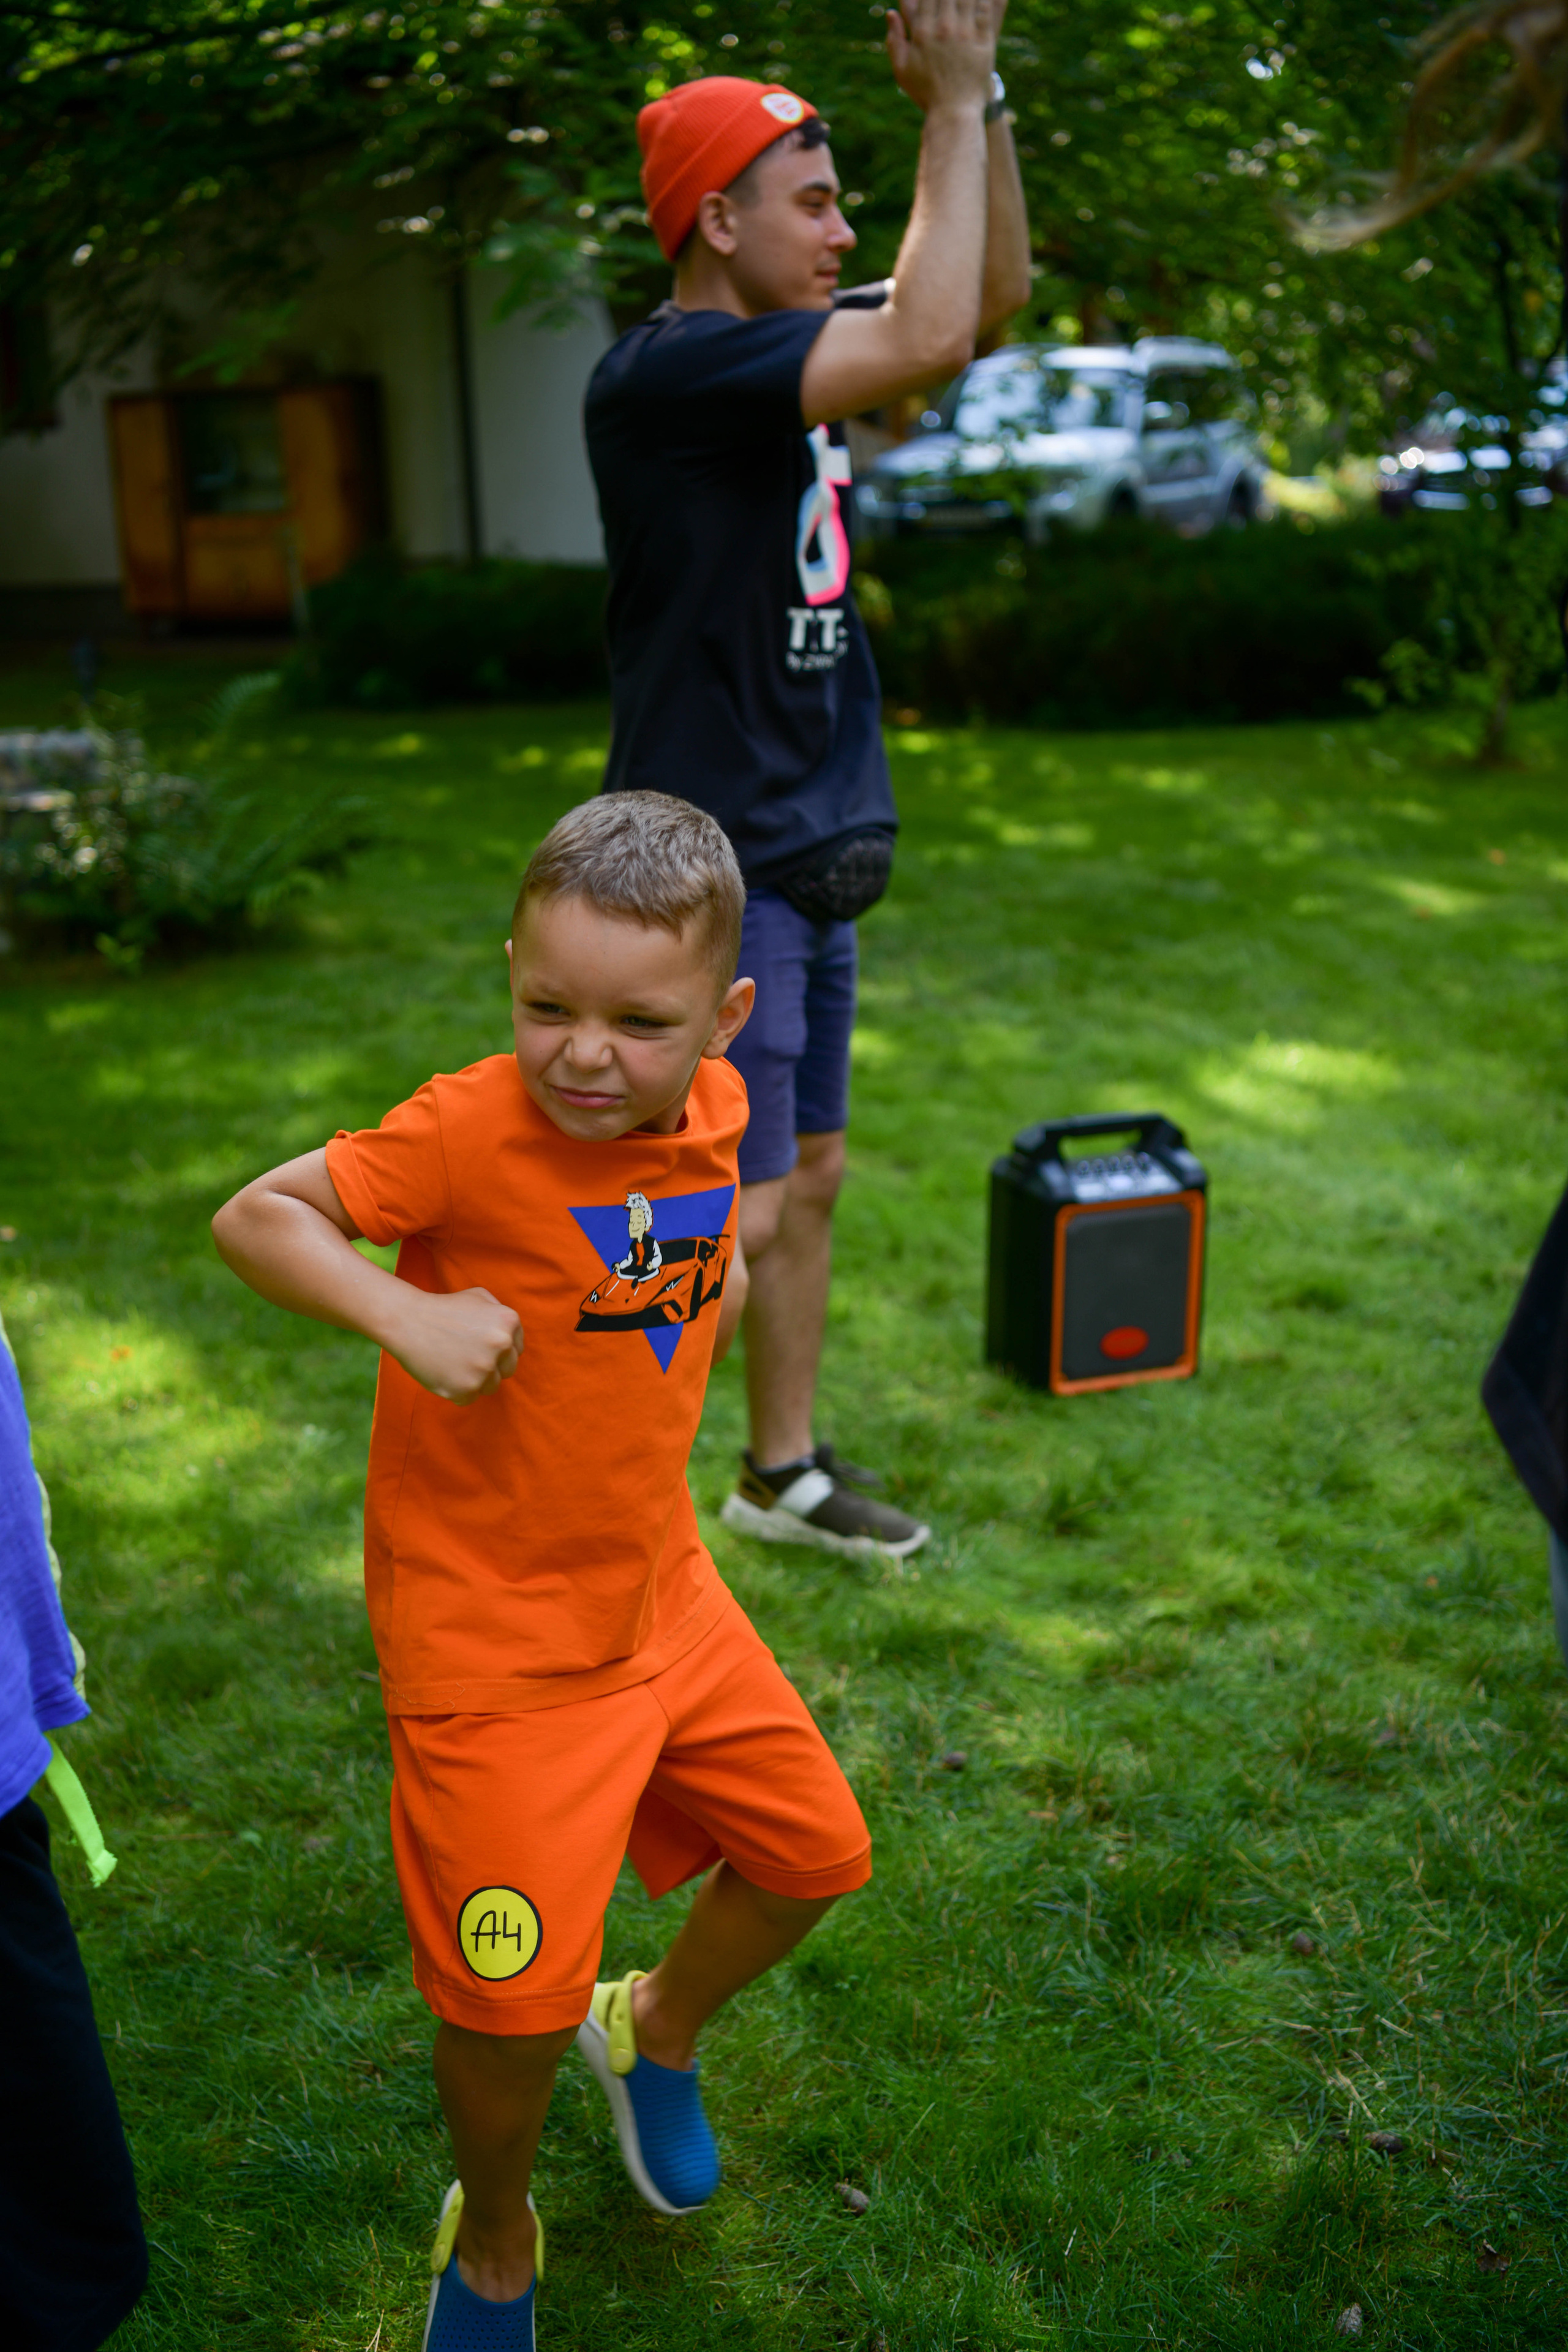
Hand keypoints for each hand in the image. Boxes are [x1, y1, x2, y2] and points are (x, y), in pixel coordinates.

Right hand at [386, 1286, 524, 1402]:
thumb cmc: (443, 1308)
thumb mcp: (479, 1297)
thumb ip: (500, 1313)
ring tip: (453, 1362)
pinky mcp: (466, 1389)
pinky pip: (470, 1398)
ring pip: (490, 1386)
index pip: (516, 1349)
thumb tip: (512, 1337)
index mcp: (508, 1322)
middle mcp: (501, 1345)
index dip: (497, 1350)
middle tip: (464, 1356)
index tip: (477, 1345)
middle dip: (490, 1366)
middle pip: (507, 1370)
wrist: (408, 1321)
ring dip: (475, 1380)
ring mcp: (484, 1369)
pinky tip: (443, 1372)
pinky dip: (457, 1390)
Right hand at [885, 0, 998, 114]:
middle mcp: (944, 28)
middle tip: (949, 2)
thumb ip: (895, 40)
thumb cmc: (926, 93)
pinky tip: (981, 0)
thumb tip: (891, 13)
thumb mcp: (902, 70)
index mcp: (922, 32)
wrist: (954, 112)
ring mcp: (965, 33)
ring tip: (963, 0)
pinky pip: (985, 9)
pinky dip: (983, 1)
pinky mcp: (984, 40)